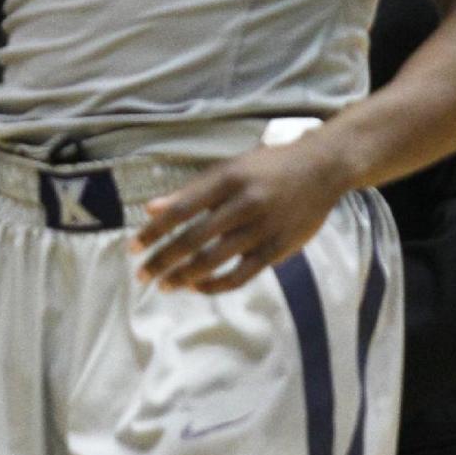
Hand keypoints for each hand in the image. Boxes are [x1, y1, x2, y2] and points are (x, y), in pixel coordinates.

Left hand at [131, 139, 343, 292]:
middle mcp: (244, 203)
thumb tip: (151, 209)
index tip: (133, 247)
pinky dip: (216, 284)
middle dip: (162, 259)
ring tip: (165, 285)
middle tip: (141, 275)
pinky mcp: (278, 249)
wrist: (322, 168)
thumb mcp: (230, 168)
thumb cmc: (268, 167)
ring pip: (214, 260)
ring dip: (183, 276)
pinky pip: (241, 275)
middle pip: (193, 238)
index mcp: (228, 178)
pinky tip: (198, 287)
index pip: (180, 209)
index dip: (153, 231)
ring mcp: (262, 228)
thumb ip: (192, 190)